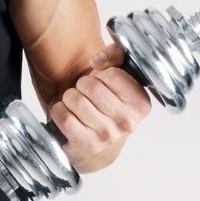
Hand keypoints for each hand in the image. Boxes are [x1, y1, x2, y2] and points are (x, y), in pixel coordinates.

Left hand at [48, 43, 151, 172]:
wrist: (94, 141)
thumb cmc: (104, 100)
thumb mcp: (116, 75)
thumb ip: (115, 55)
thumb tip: (98, 61)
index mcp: (141, 103)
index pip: (113, 74)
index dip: (101, 73)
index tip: (102, 81)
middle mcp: (128, 122)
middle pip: (91, 86)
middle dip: (82, 84)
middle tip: (85, 92)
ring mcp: (107, 135)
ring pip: (75, 100)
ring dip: (69, 97)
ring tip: (77, 102)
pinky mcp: (86, 145)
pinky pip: (63, 116)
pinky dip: (58, 110)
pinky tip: (67, 113)